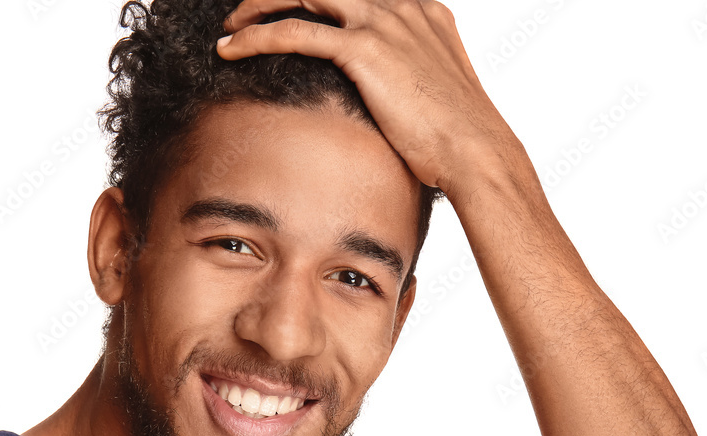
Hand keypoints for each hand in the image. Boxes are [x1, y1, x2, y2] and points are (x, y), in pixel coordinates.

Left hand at [217, 0, 525, 196]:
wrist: (476, 150)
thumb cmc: (460, 136)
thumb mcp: (440, 91)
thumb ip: (414, 73)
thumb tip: (396, 94)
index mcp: (421, 10)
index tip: (290, 6)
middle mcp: (402, 5)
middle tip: (249, 11)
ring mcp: (384, 22)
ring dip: (260, 5)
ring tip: (232, 26)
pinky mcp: (366, 49)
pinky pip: (294, 31)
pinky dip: (256, 36)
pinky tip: (230, 48)